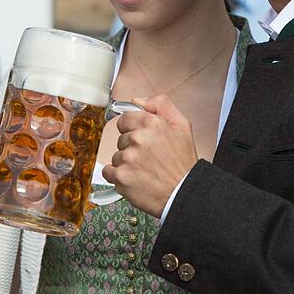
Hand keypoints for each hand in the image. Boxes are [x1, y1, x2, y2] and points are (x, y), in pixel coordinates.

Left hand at [101, 94, 198, 218]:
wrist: (184, 193)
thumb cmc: (183, 163)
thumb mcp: (182, 126)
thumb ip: (161, 105)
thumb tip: (138, 100)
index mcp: (151, 123)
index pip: (124, 120)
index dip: (133, 130)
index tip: (141, 140)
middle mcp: (138, 138)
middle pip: (121, 139)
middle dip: (132, 148)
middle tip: (149, 158)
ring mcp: (128, 158)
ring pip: (116, 156)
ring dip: (127, 163)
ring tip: (145, 170)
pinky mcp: (121, 177)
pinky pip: (109, 172)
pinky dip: (119, 177)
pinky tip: (135, 179)